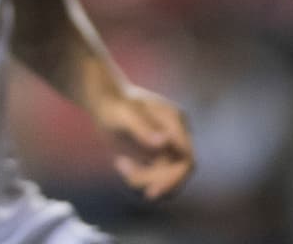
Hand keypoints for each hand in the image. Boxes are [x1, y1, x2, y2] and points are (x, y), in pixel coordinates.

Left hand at [93, 82, 194, 200]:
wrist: (105, 101)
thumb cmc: (114, 104)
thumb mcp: (125, 115)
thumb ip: (143, 128)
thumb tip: (164, 142)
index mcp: (175, 122)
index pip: (187, 160)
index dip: (174, 180)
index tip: (151, 192)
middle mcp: (176, 135)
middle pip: (177, 174)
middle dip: (154, 180)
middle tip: (128, 175)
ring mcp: (168, 146)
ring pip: (164, 178)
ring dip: (143, 179)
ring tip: (121, 163)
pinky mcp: (157, 155)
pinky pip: (153, 178)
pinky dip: (138, 177)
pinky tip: (121, 162)